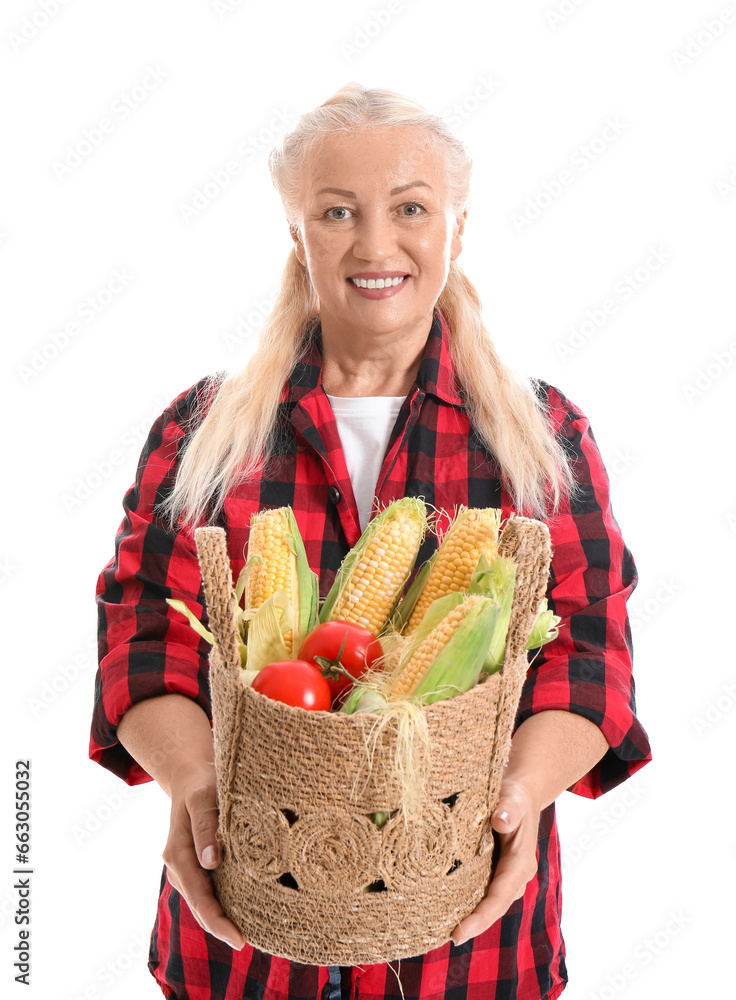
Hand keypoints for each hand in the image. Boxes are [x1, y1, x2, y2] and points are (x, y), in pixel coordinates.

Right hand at [162, 764, 244, 950]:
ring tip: (247, 932)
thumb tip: (211, 861)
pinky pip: (207, 889)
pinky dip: (221, 903)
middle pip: (200, 906)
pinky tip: (240, 910)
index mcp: (178, 853)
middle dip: (221, 927)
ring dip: (221, 917)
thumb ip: (207, 826)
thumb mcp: (203, 797)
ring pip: (203, 901)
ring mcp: (186, 867)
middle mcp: (179, 866)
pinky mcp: (196, 864)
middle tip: (246, 943)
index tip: (239, 939)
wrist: (190, 776)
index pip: (198, 896)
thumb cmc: (200, 784)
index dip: (217, 921)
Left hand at [450, 778, 540, 945]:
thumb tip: (500, 820)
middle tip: (442, 938)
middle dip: (471, 925)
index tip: (458, 934)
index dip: (480, 919)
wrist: (520, 794)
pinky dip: (465, 900)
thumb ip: (508, 809)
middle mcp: (514, 876)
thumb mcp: (513, 798)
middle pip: (492, 908)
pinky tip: (443, 905)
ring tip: (438, 928)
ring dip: (467, 916)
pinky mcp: (494, 871)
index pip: (499, 898)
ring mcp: (504, 876)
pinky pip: (480, 891)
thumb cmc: (516, 796)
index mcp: (520, 864)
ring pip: (486, 902)